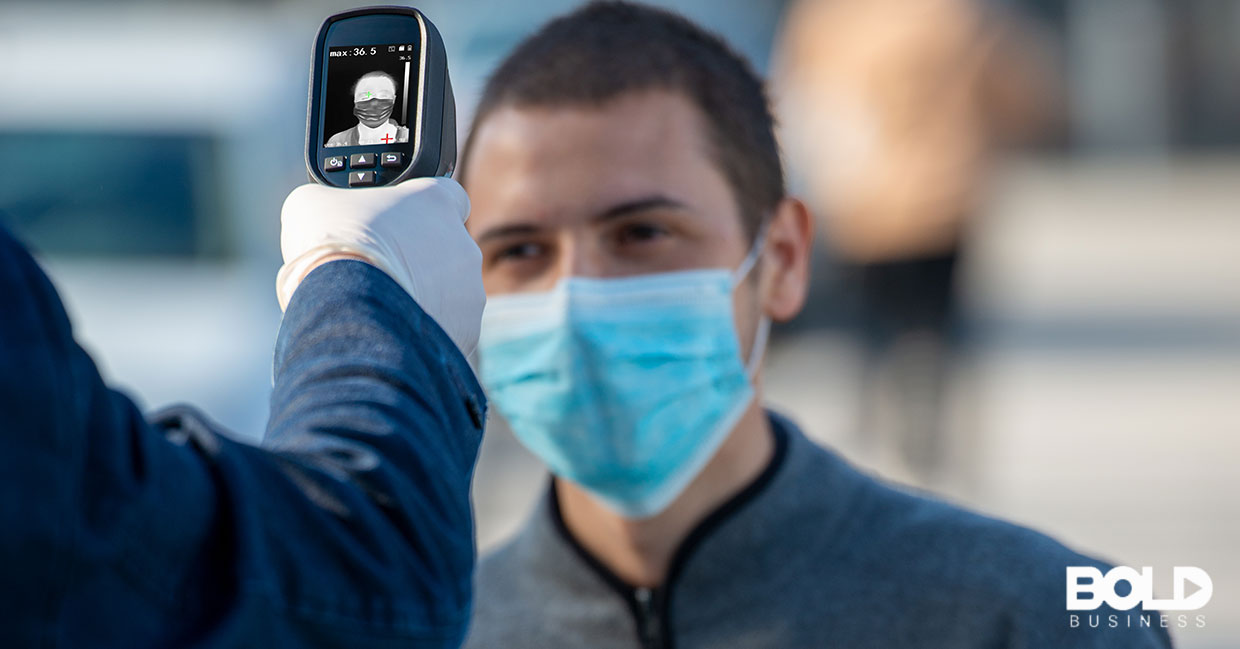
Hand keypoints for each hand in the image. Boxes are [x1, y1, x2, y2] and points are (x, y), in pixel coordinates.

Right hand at [277, 178, 484, 356]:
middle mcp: (463, 245)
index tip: (403, 224)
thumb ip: (334, 204)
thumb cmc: (335, 246)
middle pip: (445, 251)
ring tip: (379, 308)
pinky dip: (420, 333)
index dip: (425, 211)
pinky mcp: (465, 332)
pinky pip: (444, 330)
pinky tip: (390, 332)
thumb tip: (325, 216)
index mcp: (436, 201)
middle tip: (382, 271)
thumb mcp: (315, 204)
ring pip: (448, 294)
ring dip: (421, 298)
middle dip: (418, 262)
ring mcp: (469, 291)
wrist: (348, 307)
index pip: (449, 196)